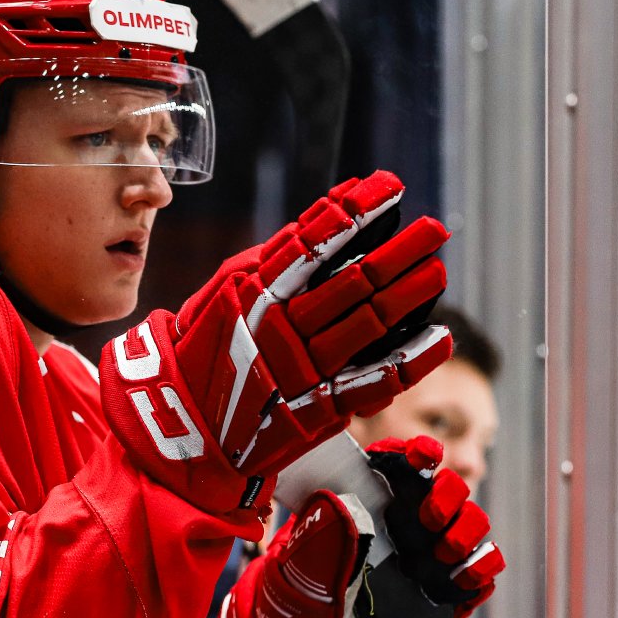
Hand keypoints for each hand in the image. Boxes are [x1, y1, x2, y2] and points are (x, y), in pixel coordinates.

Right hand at [99, 171, 451, 512]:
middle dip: (397, 252)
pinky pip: (372, 383)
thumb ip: (268, 264)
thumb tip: (316, 226)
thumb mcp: (220, 297)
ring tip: (436, 271)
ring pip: (367, 326)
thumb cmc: (201, 355)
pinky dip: (408, 360)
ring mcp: (301, 372)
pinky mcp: (317, 411)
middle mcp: (279, 329)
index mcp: (252, 294)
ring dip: (408, 296)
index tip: (387, 187)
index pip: (313, 244)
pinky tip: (437, 338)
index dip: (354, 213)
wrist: (180, 430)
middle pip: (351, 283)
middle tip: (432, 229)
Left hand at [216, 437, 503, 617]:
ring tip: (443, 553)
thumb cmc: (299, 611)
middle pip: (442, 488)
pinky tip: (462, 579)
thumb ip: (317, 540)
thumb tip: (341, 503)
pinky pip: (481, 570)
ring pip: (469, 524)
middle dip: (446, 492)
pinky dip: (481, 568)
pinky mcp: (447, 595)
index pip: (394, 464)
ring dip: (466, 529)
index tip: (420, 457)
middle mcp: (399, 526)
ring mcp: (426, 559)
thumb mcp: (297, 576)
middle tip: (430, 516)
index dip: (412, 453)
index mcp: (361, 505)